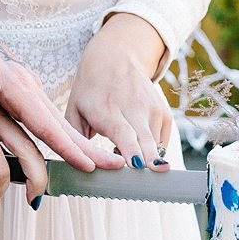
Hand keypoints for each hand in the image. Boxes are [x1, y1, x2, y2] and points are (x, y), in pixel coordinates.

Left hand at [0, 9, 99, 171]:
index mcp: (12, 83)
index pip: (43, 120)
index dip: (65, 145)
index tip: (87, 163)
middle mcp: (26, 86)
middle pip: (60, 123)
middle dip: (88, 146)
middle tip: (116, 166)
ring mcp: (26, 89)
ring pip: (57, 122)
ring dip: (81, 143)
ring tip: (105, 163)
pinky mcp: (22, 94)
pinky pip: (47, 120)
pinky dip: (64, 137)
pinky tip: (73, 150)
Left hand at [66, 13, 174, 168]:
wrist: (115, 59)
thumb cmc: (90, 91)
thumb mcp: (74, 111)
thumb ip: (76, 141)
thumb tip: (80, 169)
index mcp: (107, 109)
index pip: (124, 133)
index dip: (131, 150)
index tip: (136, 165)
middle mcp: (134, 107)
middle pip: (145, 141)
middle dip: (148, 162)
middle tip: (147, 180)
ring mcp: (152, 109)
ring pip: (155, 146)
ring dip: (143, 159)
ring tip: (124, 152)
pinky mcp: (164, 112)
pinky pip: (162, 143)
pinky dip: (151, 151)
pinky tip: (136, 144)